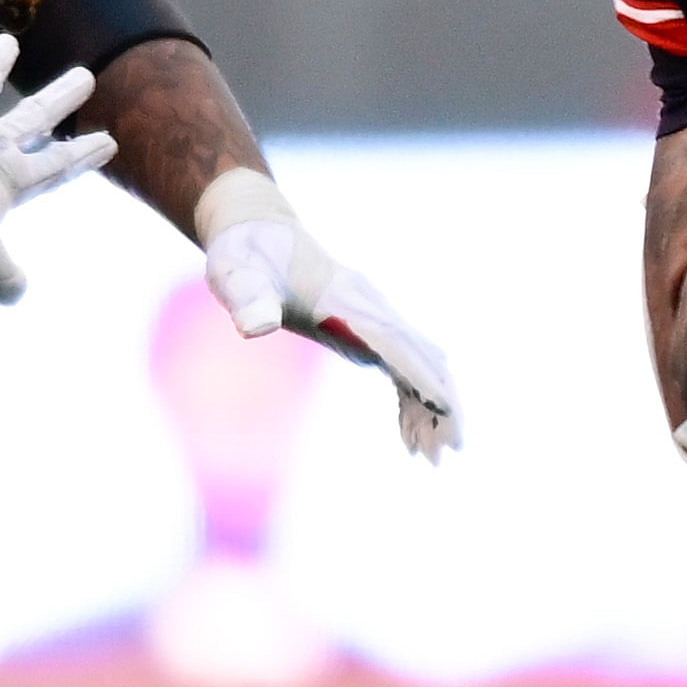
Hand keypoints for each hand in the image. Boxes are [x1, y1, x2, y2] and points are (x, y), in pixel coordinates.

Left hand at [197, 167, 460, 458]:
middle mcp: (371, 308)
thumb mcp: (236, 275)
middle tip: (450, 451)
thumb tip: (256, 328)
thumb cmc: (244, 254)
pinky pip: (402, 366)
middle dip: (443, 404)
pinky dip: (411, 400)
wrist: (256, 229)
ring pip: (421, 364)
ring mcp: (373, 317)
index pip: (396, 342)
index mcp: (348, 300)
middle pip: (424, 357)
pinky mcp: (366, 328)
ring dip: (431, 408)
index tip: (447, 410)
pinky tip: (408, 434)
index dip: (423, 377)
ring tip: (431, 457)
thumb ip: (248, 298)